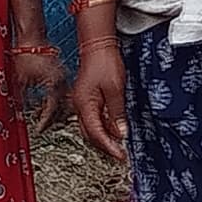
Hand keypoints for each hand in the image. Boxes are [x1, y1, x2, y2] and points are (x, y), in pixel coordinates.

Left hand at [10, 37, 59, 127]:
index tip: (39, 127)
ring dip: (55, 110)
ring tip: (42, 116)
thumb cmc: (25, 53)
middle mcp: (62, 80)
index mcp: (54, 83)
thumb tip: (18, 113)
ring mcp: (63, 76)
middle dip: (53, 118)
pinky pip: (62, 92)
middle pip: (63, 107)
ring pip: (64, 101)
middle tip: (42, 125)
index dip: (45, 120)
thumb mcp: (19, 80)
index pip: (53, 108)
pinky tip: (45, 104)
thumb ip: (21, 99)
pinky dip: (55, 101)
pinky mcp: (61, 74)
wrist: (30, 37)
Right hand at [68, 50, 128, 164]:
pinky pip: (94, 118)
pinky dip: (104, 126)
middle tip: (120, 155)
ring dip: (105, 137)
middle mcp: (80, 106)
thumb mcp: (116, 89)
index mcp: (84, 105)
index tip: (121, 155)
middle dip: (105, 146)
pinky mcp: (87, 99)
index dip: (109, 147)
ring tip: (119, 146)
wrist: (97, 45)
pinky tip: (115, 130)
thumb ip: (117, 113)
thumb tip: (121, 133)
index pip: (96, 133)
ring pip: (92, 127)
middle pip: (91, 134)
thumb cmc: (105, 62)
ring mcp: (82, 102)